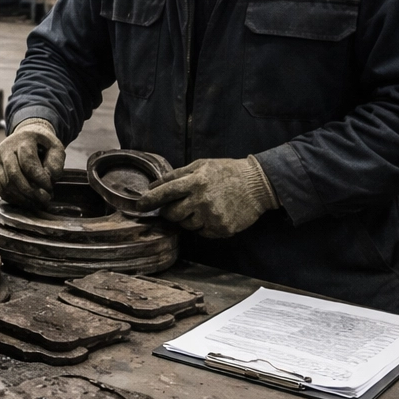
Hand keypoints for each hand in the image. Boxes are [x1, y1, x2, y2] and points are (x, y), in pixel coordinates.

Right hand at [0, 118, 65, 208]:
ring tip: (36, 202)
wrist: (25, 136)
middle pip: (14, 175)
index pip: (28, 162)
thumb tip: (51, 178)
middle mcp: (6, 149)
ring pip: (6, 184)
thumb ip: (56, 161)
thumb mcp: (55, 146)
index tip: (50, 188)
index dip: (39, 178)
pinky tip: (25, 201)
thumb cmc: (42, 144)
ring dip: (22, 197)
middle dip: (30, 191)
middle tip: (44, 200)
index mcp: (23, 140)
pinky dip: (12, 198)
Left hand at [136, 156, 277, 238]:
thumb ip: (176, 175)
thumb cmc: (227, 172)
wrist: (258, 184)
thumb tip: (153, 186)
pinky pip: (201, 232)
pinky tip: (211, 214)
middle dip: (169, 211)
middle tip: (177, 205)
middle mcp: (202, 200)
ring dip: (187, 218)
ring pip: (186, 225)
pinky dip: (201, 225)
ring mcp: (212, 217)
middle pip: (172, 214)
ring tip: (200, 207)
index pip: (165, 193)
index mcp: (196, 182)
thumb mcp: (201, 165)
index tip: (140, 205)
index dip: (149, 200)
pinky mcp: (221, 229)